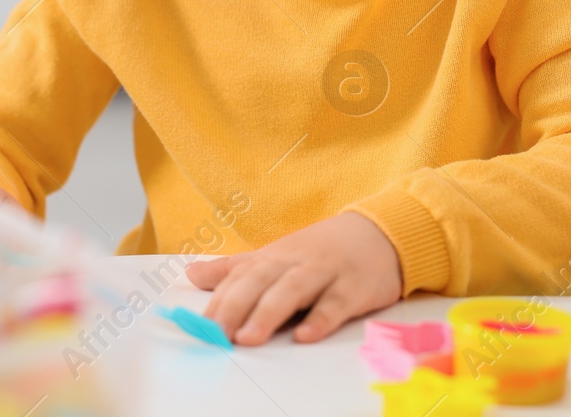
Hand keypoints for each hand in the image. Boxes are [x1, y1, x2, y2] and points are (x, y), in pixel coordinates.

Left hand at [184, 212, 402, 345]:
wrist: (379, 233)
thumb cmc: (320, 251)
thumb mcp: (275, 256)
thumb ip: (234, 269)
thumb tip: (192, 274)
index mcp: (273, 257)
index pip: (240, 277)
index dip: (218, 300)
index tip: (199, 325)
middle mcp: (295, 262)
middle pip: (260, 281)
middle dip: (235, 307)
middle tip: (217, 334)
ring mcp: (325, 273)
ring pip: (294, 290)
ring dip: (269, 313)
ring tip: (248, 338)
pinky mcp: (354, 288)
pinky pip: (336, 303)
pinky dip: (321, 319)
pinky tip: (305, 336)